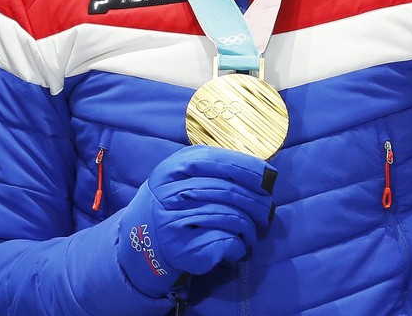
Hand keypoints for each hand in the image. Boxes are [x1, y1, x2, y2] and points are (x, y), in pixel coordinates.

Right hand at [118, 145, 276, 296]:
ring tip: (254, 230)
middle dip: (255, 201)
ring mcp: (175, 222)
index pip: (217, 161)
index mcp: (173, 168)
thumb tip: (264, 173)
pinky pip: (224, 242)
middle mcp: (171, 193)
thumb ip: (216, 166)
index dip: (247, 168)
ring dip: (249, 226)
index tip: (268, 177)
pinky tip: (238, 245)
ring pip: (230, 218)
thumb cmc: (175, 199)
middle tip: (267, 210)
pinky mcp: (182, 250)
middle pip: (227, 191)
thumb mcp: (185, 173)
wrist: (143, 238)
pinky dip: (238, 244)